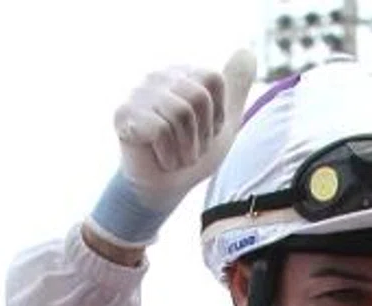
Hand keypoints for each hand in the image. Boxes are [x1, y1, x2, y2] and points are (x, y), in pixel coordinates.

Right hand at [87, 50, 257, 248]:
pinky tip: (160, 160)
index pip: (213, 79)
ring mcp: (138, 93)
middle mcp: (158, 76)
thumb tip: (248, 51)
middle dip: (201, 134)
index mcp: (182, 73)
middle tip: (188, 148)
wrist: (165, 189)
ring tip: (176, 156)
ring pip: (180, 113)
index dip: (216, 115)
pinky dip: (168, 156)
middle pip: (198, 96)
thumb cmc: (191, 155)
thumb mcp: (223, 122)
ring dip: (186, 148)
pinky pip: (160, 130)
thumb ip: (235, 86)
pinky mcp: (123, 113)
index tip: (203, 133)